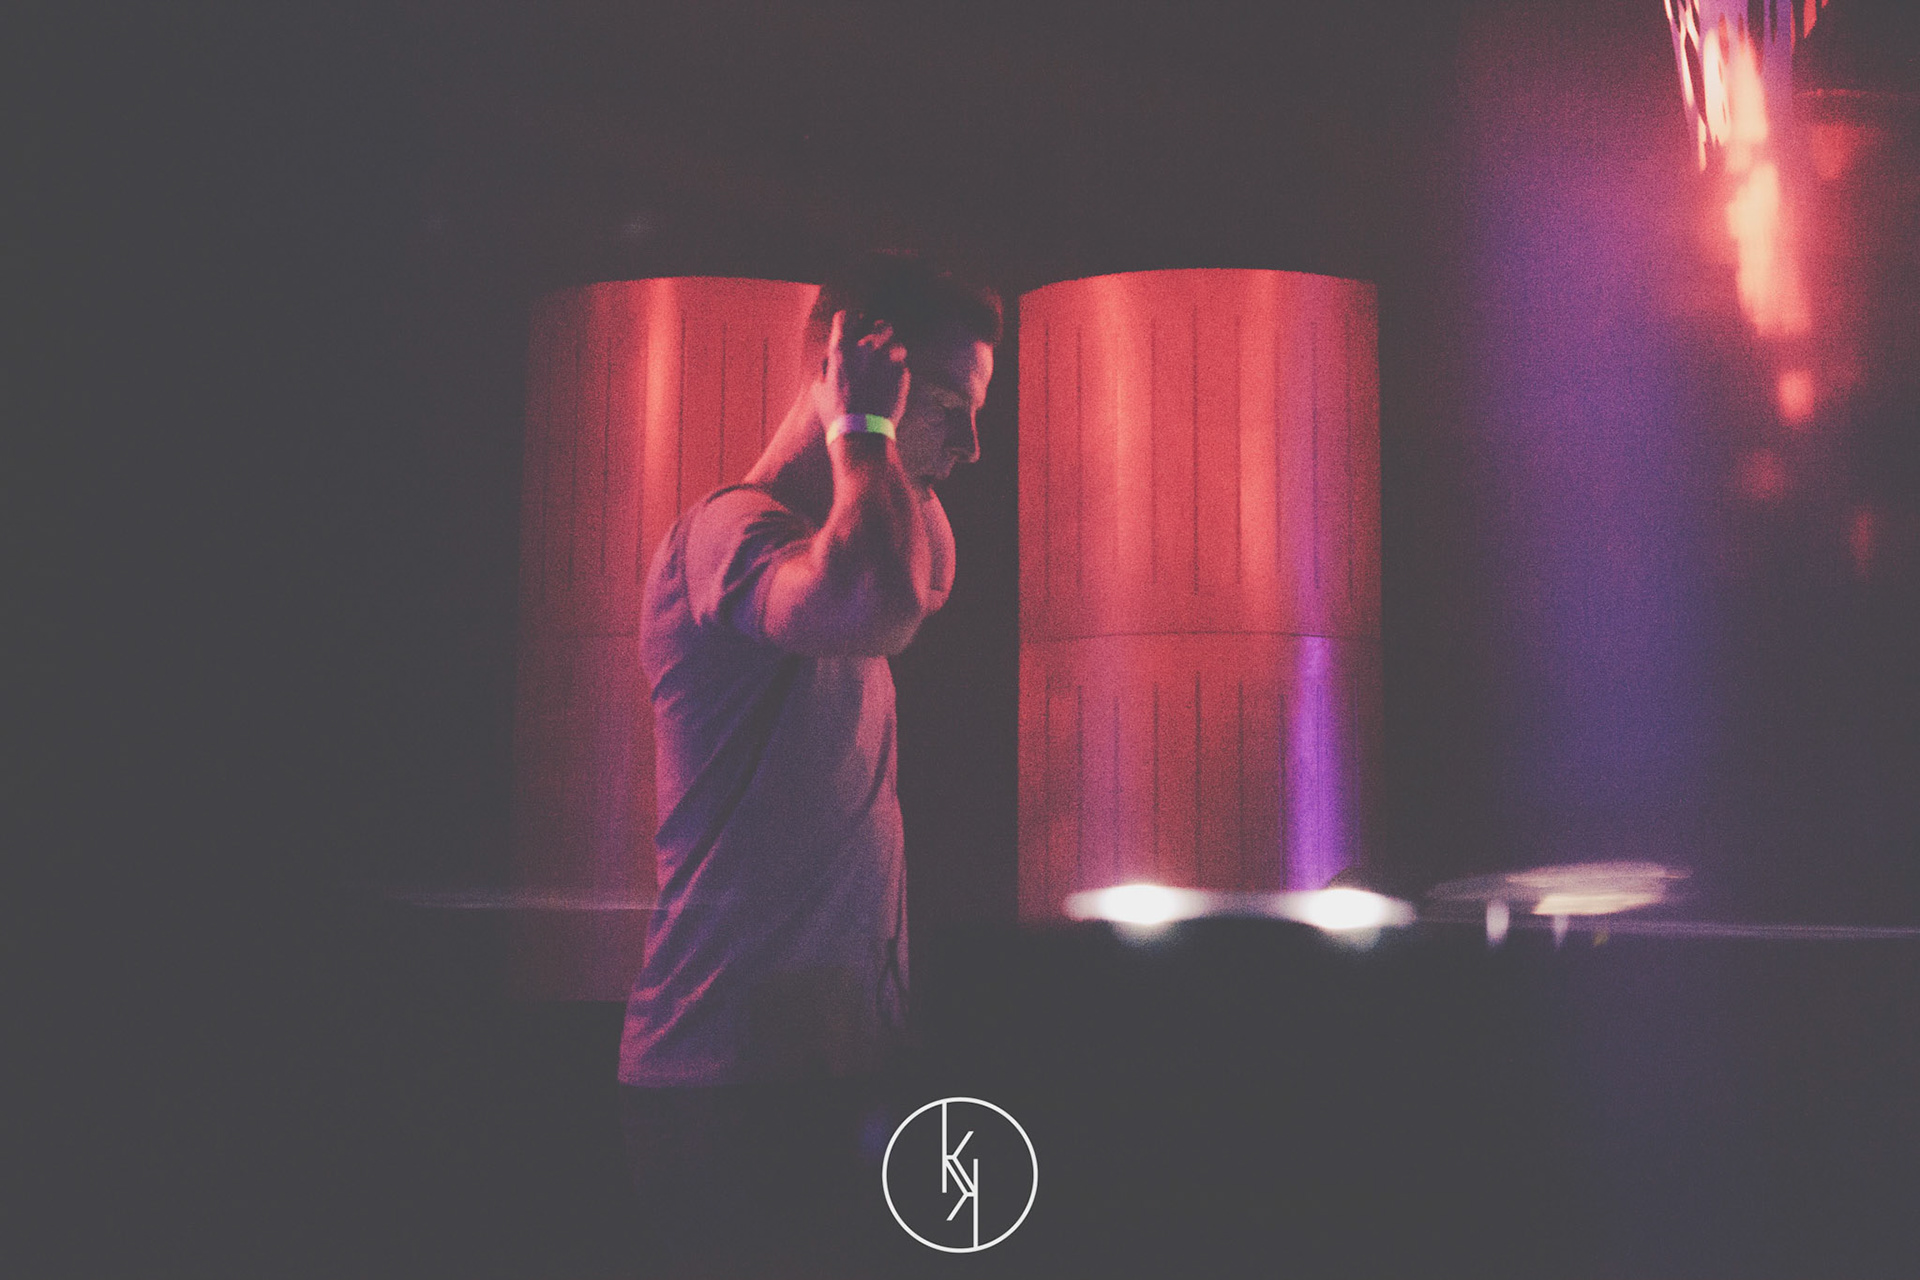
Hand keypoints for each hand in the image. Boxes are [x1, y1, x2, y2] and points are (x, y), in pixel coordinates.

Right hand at [813, 309, 909, 427]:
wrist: (861, 434)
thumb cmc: (836, 415)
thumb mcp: (819, 390)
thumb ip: (827, 369)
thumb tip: (830, 362)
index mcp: (841, 349)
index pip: (845, 317)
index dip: (849, 321)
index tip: (853, 328)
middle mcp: (865, 349)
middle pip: (881, 325)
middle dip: (882, 332)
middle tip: (880, 342)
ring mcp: (886, 360)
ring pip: (897, 345)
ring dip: (893, 354)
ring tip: (889, 367)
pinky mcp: (902, 374)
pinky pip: (903, 366)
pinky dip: (898, 374)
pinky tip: (891, 386)